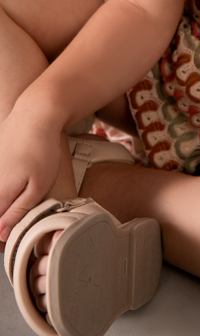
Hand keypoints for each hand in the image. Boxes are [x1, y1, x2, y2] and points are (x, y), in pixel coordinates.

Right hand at [0, 109, 62, 244]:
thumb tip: (1, 234)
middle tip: (18, 223)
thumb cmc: (41, 150)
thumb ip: (18, 212)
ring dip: (4, 205)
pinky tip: (16, 183)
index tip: (14, 239)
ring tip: (19, 203)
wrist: (36, 114)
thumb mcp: (39, 186)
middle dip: (2, 222)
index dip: (2, 237)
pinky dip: (4, 188)